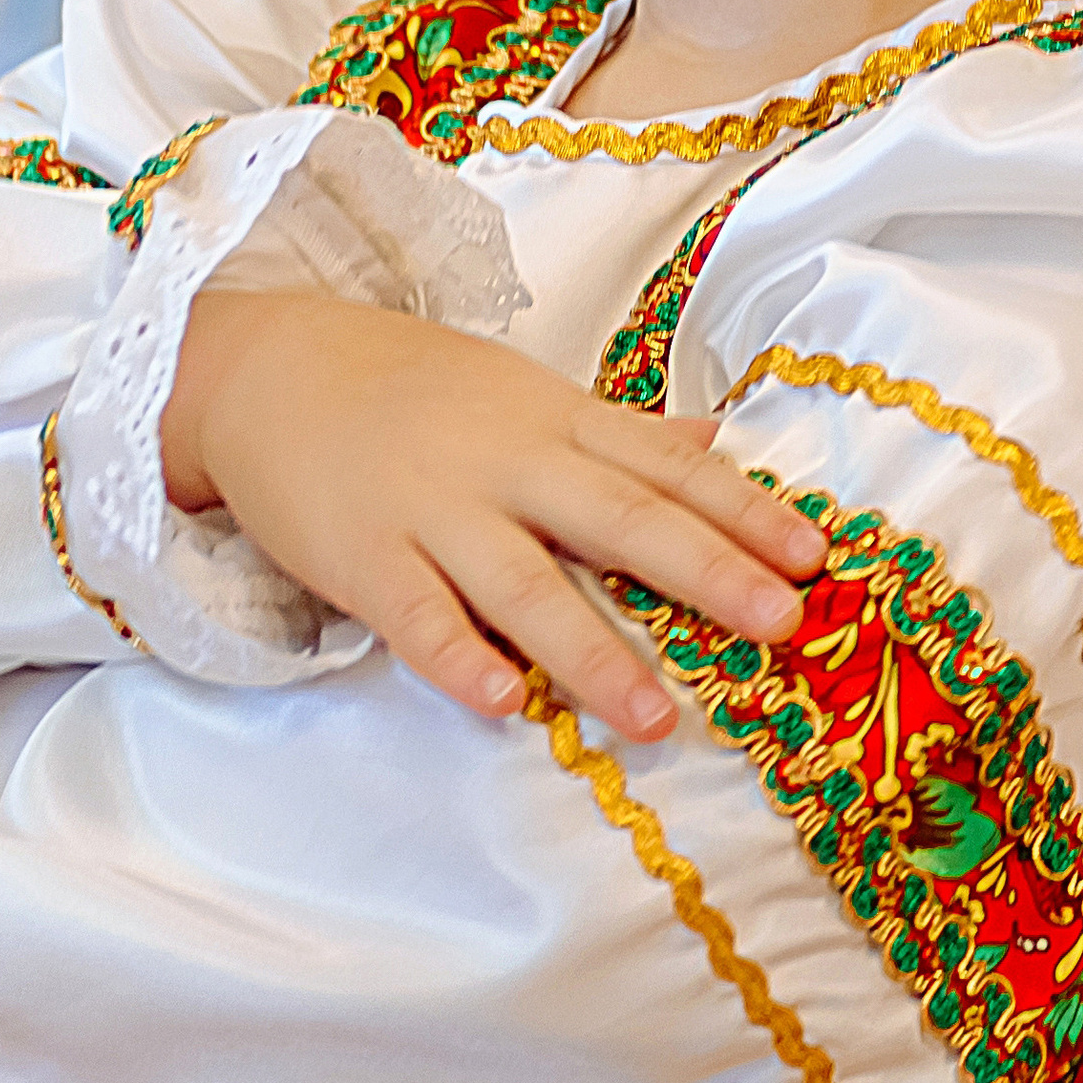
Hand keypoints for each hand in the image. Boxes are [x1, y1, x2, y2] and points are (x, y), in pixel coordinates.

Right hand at [161, 290, 824, 738]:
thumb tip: (717, 438)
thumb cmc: (409, 388)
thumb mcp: (524, 392)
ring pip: (525, 585)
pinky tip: (502, 703)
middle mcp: (505, 462)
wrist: (268, 365)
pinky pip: (416, 616)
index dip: (743, 510)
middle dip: (704, 572)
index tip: (814, 555)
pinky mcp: (361, 557)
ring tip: (657, 718)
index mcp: (554, 419)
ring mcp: (431, 510)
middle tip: (780, 623)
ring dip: (594, 653)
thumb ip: (619, 430)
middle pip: (618, 519)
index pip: (665, 466)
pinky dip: (457, 657)